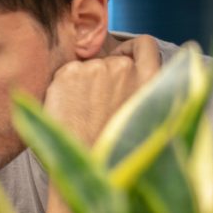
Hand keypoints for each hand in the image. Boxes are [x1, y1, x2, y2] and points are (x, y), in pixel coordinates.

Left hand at [44, 34, 160, 146]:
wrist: (87, 168)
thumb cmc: (114, 150)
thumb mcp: (143, 117)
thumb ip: (139, 88)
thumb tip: (125, 69)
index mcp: (148, 79)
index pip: (144, 45)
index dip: (130, 50)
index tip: (122, 61)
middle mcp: (124, 68)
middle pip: (109, 59)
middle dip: (102, 76)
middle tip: (95, 106)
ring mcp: (95, 69)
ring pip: (85, 68)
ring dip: (81, 84)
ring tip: (82, 114)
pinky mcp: (69, 73)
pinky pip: (65, 74)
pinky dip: (63, 89)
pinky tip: (68, 112)